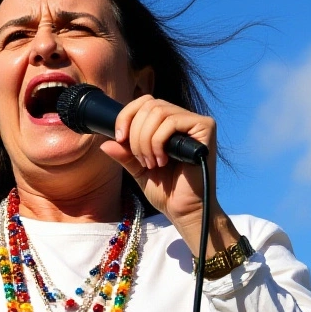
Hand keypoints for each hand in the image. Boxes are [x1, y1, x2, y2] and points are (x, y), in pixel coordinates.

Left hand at [98, 96, 235, 252]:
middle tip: (141, 159)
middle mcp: (183, 118)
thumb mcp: (138, 168)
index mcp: (168, 123)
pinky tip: (162, 160)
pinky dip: (159, 142)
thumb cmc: (166, 190)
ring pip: (158, 112)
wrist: (183, 209)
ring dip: (146, 140)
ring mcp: (196, 121)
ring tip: (151, 163)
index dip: (126, 116)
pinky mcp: (205, 128)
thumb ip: (124, 154)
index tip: (119, 139)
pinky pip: (172, 122)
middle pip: (149, 104)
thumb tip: (105, 143)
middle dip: (136, 133)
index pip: (144, 102)